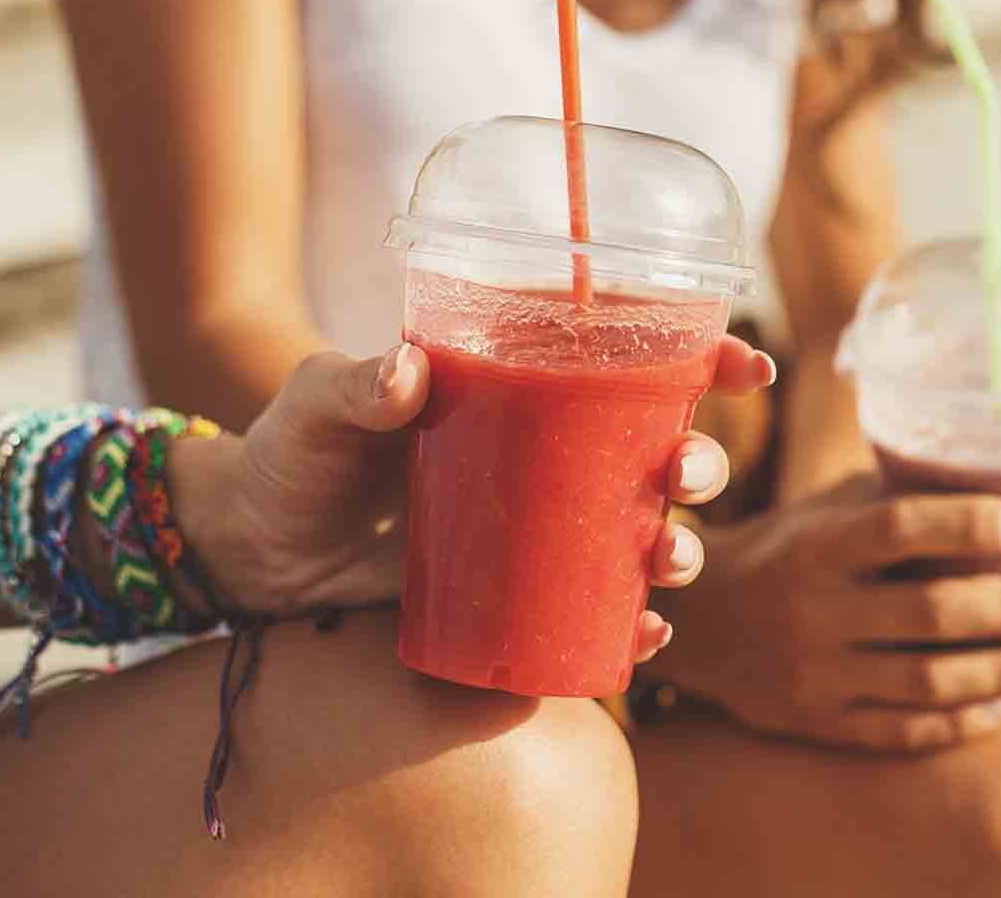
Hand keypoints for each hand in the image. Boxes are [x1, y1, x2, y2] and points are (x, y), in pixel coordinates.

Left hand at [173, 338, 774, 665]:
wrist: (253, 551)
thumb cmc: (292, 456)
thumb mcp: (316, 405)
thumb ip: (352, 385)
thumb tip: (404, 372)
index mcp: (526, 388)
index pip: (634, 363)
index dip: (706, 360)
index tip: (747, 366)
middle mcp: (552, 457)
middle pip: (661, 454)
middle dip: (701, 466)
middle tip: (681, 478)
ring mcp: (541, 532)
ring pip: (645, 538)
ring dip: (679, 549)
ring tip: (663, 560)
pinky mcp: (521, 597)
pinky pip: (597, 617)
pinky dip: (632, 631)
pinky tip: (641, 639)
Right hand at [650, 474, 1000, 751]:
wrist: (695, 623)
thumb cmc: (782, 550)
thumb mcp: (820, 513)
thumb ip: (891, 500)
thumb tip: (992, 472)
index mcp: (817, 544)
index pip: (905, 527)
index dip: (976, 525)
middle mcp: (814, 610)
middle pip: (934, 613)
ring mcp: (816, 674)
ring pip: (932, 681)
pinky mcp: (820, 724)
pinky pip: (909, 729)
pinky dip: (970, 717)